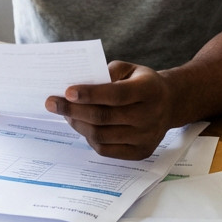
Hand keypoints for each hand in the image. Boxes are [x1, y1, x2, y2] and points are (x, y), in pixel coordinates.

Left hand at [45, 61, 175, 159]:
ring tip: (65, 114)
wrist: (169, 104)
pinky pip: (106, 149)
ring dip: (77, 124)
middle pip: (104, 117)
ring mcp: (146, 137)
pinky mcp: (140, 153)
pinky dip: (88, 137)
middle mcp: (150, 116)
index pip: (116, 94)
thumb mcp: (130, 69)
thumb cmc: (142, 83)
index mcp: (149, 90)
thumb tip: (79, 85)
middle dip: (73, 110)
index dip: (91, 94)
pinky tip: (80, 125)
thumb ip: (107, 72)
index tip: (67, 91)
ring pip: (101, 135)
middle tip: (52, 103)